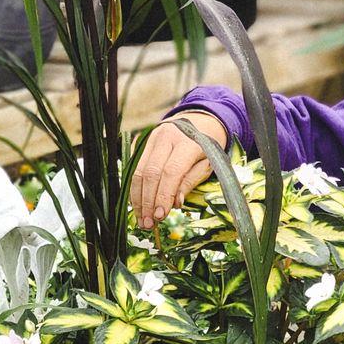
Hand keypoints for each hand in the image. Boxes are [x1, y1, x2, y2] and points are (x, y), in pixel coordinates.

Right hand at [129, 110, 229, 228]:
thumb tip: (175, 203)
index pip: (170, 172)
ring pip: (138, 171)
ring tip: (142, 220)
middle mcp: (165, 137)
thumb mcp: (208, 164)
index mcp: (187, 142)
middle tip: (148, 224)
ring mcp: (151, 138)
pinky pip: (135, 168)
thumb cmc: (207, 146)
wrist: (199, 119)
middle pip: (150, 173)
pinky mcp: (142, 142)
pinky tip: (138, 206)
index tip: (160, 216)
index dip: (163, 195)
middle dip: (147, 202)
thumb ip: (190, 182)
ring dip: (138, 199)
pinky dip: (135, 189)